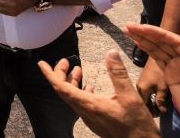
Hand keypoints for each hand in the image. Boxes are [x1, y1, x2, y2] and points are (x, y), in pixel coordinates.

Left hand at [38, 50, 158, 137]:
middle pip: (64, 91)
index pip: (61, 88)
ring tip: (76, 69)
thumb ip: (118, 74)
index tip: (41, 64)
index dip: (50, 74)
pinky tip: (89, 87)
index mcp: (89, 105)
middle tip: (65, 61)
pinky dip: (81, 91)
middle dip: (61, 74)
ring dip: (72, 82)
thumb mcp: (130, 96)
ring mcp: (90, 118)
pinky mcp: (96, 121)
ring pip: (73, 97)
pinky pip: (81, 104)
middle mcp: (85, 112)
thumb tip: (110, 53)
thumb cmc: (137, 126)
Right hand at [125, 23, 179, 137]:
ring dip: (144, 38)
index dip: (160, 34)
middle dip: (147, 33)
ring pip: (159, 48)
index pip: (177, 42)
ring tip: (127, 29)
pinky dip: (147, 49)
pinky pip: (157, 59)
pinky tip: (137, 42)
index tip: (144, 28)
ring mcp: (178, 68)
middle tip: (128, 25)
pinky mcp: (171, 77)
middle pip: (165, 42)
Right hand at [137, 58, 168, 113]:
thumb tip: (161, 111)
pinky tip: (156, 98)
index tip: (158, 116)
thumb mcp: (162, 86)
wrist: (157, 56)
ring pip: (143, 97)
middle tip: (159, 113)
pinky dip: (149, 97)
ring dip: (149, 103)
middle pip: (142, 102)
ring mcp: (140, 84)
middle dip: (150, 109)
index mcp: (142, 90)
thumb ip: (161, 99)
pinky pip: (144, 93)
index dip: (150, 113)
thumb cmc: (161, 71)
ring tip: (158, 107)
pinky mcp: (143, 81)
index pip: (143, 106)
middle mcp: (138, 88)